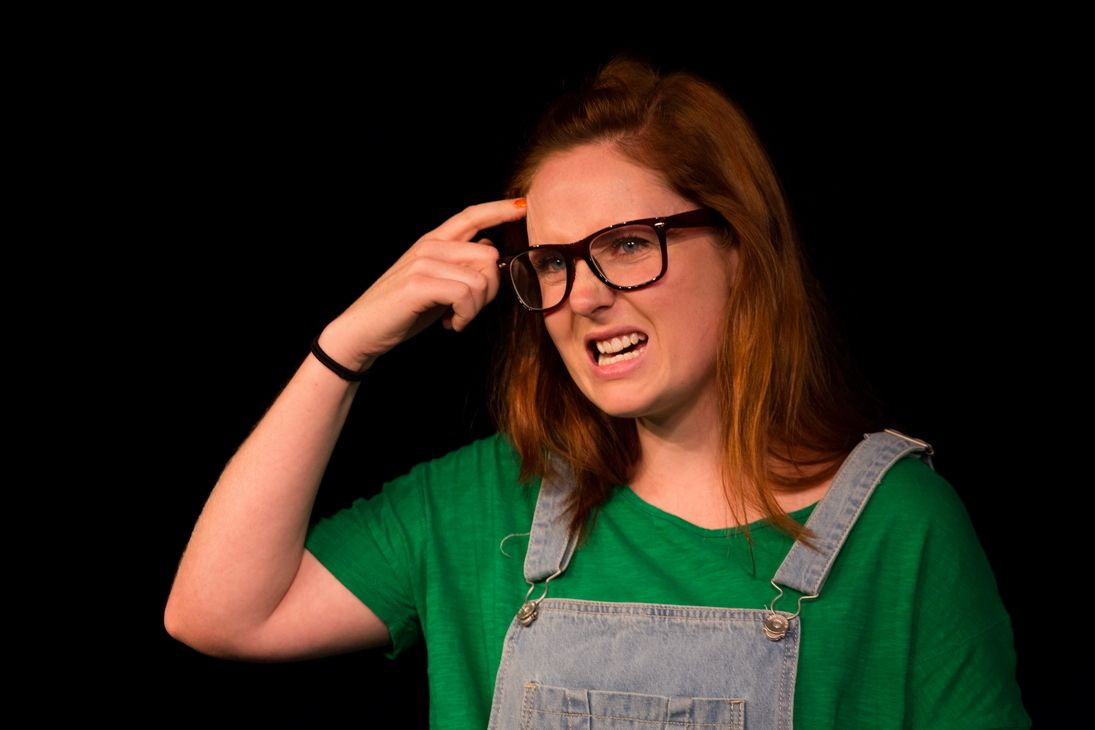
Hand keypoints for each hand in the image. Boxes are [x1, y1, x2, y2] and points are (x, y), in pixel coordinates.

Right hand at [319, 199, 526, 369]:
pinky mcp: (419, 284)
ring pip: (480, 279)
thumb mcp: (436, 282)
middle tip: (471, 310)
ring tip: (456, 319)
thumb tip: (491, 255)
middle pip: (489, 256)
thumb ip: (460, 266)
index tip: (524, 205)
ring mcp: (423, 263)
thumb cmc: (404, 310)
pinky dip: (466, 316)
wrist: (362, 330)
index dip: (498, 209)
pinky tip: (452, 324)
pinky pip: (466, 295)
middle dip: (491, 289)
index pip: (471, 216)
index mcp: (433, 242)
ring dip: (476, 308)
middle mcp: (429, 246)